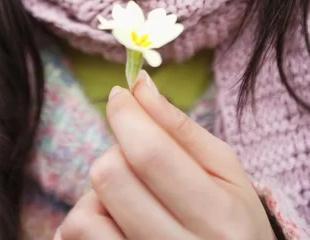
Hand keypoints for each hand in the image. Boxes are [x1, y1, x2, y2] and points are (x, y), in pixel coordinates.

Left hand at [55, 71, 275, 239]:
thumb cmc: (231, 213)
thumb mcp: (222, 166)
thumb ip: (179, 125)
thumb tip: (139, 85)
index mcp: (217, 215)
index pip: (149, 153)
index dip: (125, 115)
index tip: (120, 95)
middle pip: (110, 177)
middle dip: (117, 152)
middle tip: (138, 158)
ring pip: (87, 212)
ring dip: (101, 190)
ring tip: (130, 193)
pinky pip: (78, 237)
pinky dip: (88, 217)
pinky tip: (114, 216)